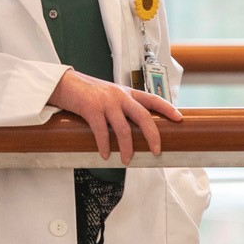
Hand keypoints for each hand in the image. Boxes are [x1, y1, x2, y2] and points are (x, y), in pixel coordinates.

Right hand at [48, 69, 181, 165]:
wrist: (64, 83)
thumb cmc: (86, 91)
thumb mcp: (109, 94)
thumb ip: (122, 106)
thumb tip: (133, 127)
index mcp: (126, 92)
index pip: (152, 99)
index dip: (167, 108)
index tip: (179, 118)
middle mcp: (120, 96)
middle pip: (143, 116)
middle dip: (152, 135)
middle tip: (156, 150)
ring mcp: (106, 102)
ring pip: (124, 128)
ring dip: (127, 148)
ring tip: (127, 160)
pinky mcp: (91, 109)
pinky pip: (102, 132)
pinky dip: (105, 146)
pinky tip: (105, 155)